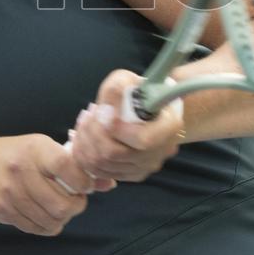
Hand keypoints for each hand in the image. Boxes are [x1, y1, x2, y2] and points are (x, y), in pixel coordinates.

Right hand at [0, 134, 111, 235]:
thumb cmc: (14, 155)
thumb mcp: (41, 149)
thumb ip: (74, 165)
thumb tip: (109, 183)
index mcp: (35, 147)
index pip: (67, 165)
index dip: (83, 180)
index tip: (86, 184)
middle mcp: (22, 168)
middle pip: (62, 203)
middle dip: (76, 206)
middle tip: (75, 200)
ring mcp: (10, 191)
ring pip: (51, 219)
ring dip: (62, 219)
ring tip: (60, 208)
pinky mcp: (2, 209)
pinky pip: (35, 227)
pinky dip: (47, 226)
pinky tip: (44, 214)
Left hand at [70, 69, 184, 181]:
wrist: (145, 107)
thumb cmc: (137, 91)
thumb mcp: (127, 79)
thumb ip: (115, 90)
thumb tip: (104, 111)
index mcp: (168, 127)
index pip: (141, 140)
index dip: (116, 129)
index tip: (102, 110)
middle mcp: (160, 152)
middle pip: (114, 154)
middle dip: (92, 132)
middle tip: (88, 113)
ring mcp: (145, 167)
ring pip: (103, 165)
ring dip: (85, 142)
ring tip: (85, 122)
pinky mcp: (130, 175)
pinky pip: (100, 172)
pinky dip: (85, 154)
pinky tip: (84, 136)